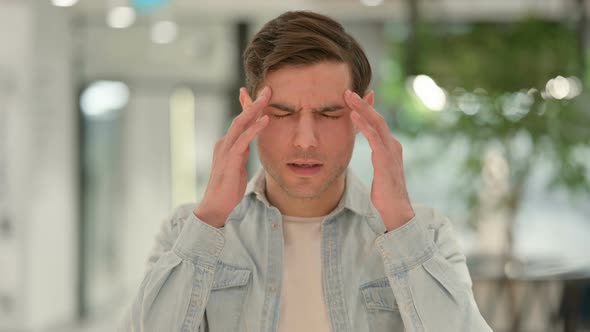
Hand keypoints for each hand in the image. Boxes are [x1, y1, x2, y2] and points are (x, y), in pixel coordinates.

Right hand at [194, 87, 270, 227]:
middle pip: (240, 117)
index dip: (248, 106)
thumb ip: (242, 153)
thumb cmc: (227, 189)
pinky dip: (255, 128)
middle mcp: (224, 143)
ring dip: (255, 109)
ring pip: (240, 124)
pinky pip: (244, 140)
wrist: (215, 207)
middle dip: (254, 101)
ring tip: (267, 97)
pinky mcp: (230, 159)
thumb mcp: (238, 166)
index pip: (239, 121)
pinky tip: (266, 120)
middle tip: (268, 88)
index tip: (258, 93)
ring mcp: (225, 150)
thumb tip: (249, 144)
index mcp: (227, 145)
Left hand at [344, 90, 414, 230]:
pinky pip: (374, 138)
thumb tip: (373, 150)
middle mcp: (392, 145)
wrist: (396, 210)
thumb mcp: (380, 170)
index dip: (366, 109)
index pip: (377, 123)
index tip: (353, 98)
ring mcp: (390, 152)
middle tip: (347, 91)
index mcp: (390, 147)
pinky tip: (353, 116)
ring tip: (348, 97)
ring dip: (362, 109)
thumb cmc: (386, 193)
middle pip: (377, 118)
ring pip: (376, 123)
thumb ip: (378, 157)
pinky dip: (364, 125)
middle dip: (363, 103)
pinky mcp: (385, 161)